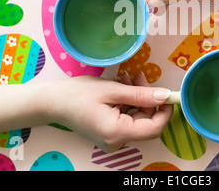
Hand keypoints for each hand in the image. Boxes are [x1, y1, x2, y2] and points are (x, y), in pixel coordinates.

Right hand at [47, 73, 172, 152]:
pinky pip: (126, 119)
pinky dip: (127, 103)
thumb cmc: (78, 94)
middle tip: (138, 76)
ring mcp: (112, 140)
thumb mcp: (112, 90)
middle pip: (145, 121)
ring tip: (125, 78)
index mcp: (117, 133)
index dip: (164, 111)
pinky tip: (120, 88)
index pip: (154, 128)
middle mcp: (116, 142)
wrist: (52, 102)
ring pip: (136, 118)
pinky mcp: (109, 134)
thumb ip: (141, 94)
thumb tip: (165, 96)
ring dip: (136, 97)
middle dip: (146, 98)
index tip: (167, 93)